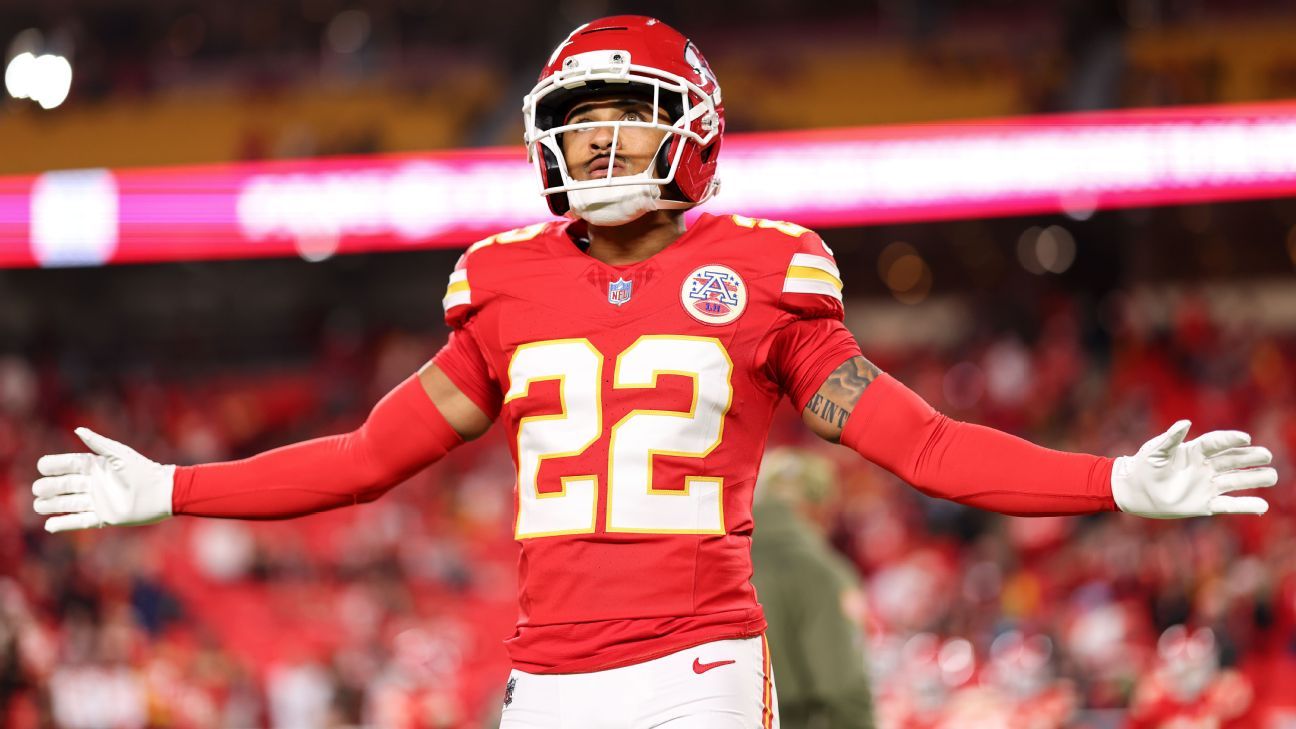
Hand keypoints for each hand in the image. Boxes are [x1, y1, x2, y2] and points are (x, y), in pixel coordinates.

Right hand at [33, 428, 174, 532]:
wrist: (162, 494)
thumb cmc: (143, 470)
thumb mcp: (119, 454)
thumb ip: (99, 443)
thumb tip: (78, 430)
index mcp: (95, 466)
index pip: (66, 465)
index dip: (53, 465)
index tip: (43, 467)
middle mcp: (93, 483)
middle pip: (61, 485)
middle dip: (48, 487)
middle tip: (40, 489)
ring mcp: (97, 501)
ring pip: (67, 504)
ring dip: (51, 505)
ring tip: (38, 506)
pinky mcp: (103, 517)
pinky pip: (79, 521)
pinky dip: (64, 524)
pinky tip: (49, 525)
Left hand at [1112, 420, 1277, 517]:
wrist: (1133, 491)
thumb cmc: (1143, 466)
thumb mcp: (1155, 451)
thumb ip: (1170, 438)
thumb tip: (1185, 423)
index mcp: (1193, 451)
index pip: (1216, 443)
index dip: (1230, 440)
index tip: (1246, 438)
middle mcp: (1204, 467)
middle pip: (1232, 461)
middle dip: (1250, 458)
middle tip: (1267, 455)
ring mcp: (1206, 486)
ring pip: (1236, 481)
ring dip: (1255, 479)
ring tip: (1272, 476)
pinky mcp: (1205, 504)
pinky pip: (1229, 505)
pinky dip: (1245, 506)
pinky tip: (1263, 506)